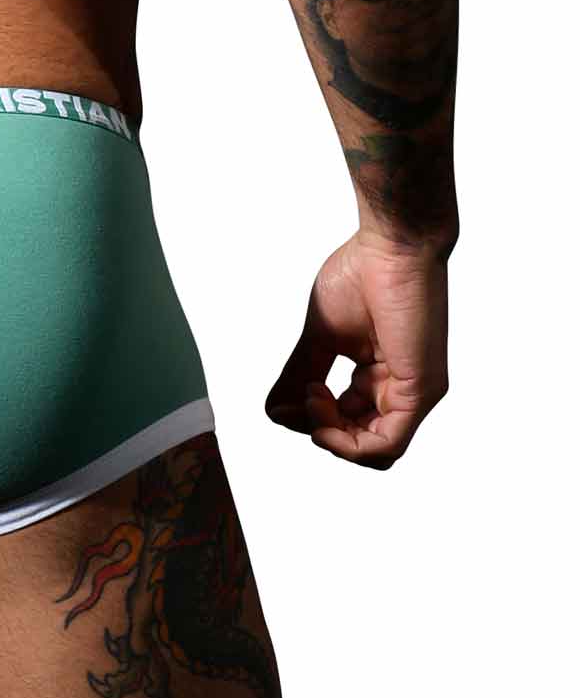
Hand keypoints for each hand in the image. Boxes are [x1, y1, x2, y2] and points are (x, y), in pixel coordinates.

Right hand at [264, 227, 449, 466]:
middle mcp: (400, 389)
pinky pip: (387, 444)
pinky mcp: (421, 391)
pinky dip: (349, 441)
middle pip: (360, 441)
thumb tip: (275, 412)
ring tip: (313, 395)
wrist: (392, 245)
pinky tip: (324, 407)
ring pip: (375, 452)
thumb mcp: (321, 335)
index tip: (293, 392)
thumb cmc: (362, 274)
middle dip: (320, 428)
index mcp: (380, 374)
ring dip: (332, 436)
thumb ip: (300, 373)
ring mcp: (414, 393)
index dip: (315, 418)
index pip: (349, 422)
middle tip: (303, 394)